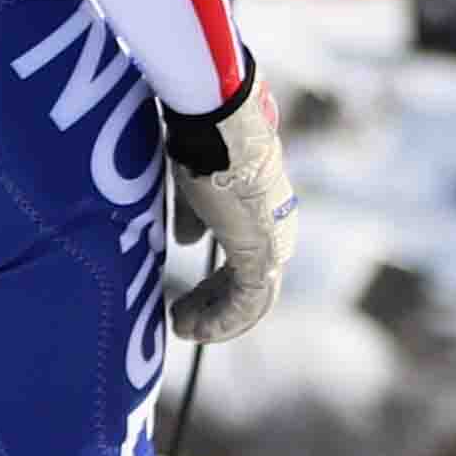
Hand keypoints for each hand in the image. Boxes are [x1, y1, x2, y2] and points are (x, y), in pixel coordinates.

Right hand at [159, 67, 294, 341]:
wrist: (216, 124)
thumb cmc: (203, 141)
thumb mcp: (195, 186)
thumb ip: (195, 216)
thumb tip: (187, 239)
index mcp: (263, 213)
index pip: (245, 263)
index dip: (215, 289)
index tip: (185, 302)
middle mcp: (275, 230)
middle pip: (250, 286)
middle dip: (214, 309)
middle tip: (180, 322)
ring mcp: (272, 243)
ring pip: (251, 299)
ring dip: (216, 320)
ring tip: (182, 328)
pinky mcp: (261, 252)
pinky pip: (247, 301)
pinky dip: (221, 321)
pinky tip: (193, 331)